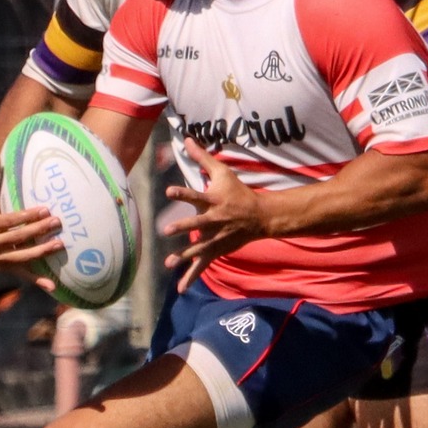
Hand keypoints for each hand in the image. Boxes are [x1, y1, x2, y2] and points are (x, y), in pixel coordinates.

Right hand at [0, 153, 60, 295]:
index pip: (8, 221)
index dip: (26, 216)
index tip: (45, 209)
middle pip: (17, 238)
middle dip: (38, 230)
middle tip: (57, 221)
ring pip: (21, 257)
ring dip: (41, 252)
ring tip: (60, 244)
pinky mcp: (7, 267)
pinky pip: (22, 274)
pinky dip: (36, 280)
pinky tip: (53, 286)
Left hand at [164, 140, 270, 290]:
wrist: (260, 217)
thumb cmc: (238, 192)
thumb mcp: (223, 173)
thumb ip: (202, 157)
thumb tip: (186, 138)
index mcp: (214, 201)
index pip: (196, 195)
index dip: (183, 193)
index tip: (169, 190)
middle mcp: (214, 220)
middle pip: (197, 224)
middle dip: (183, 227)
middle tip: (166, 230)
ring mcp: (215, 237)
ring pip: (199, 248)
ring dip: (185, 256)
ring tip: (169, 263)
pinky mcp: (216, 250)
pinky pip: (202, 265)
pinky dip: (191, 277)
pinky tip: (179, 289)